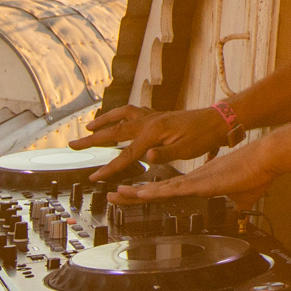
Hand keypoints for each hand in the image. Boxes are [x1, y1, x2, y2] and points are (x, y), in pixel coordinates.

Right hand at [74, 105, 226, 179]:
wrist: (219, 119)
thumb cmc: (204, 136)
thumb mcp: (187, 149)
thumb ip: (165, 153)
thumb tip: (146, 156)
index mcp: (153, 132)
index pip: (126, 154)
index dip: (109, 168)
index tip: (93, 177)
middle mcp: (149, 121)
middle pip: (114, 131)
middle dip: (92, 140)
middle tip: (72, 145)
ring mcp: (153, 116)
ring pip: (122, 116)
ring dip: (104, 121)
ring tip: (89, 126)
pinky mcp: (158, 115)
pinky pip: (132, 112)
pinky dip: (120, 115)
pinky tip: (117, 119)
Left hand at [107, 141, 277, 207]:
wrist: (266, 158)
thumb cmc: (258, 173)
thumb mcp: (244, 197)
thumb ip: (237, 204)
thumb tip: (238, 210)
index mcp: (201, 183)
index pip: (169, 191)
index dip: (150, 194)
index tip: (134, 195)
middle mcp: (193, 179)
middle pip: (158, 189)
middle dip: (134, 194)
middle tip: (113, 195)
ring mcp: (196, 181)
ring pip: (160, 189)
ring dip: (137, 194)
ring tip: (116, 195)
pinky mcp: (202, 183)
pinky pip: (174, 190)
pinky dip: (157, 193)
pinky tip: (142, 195)